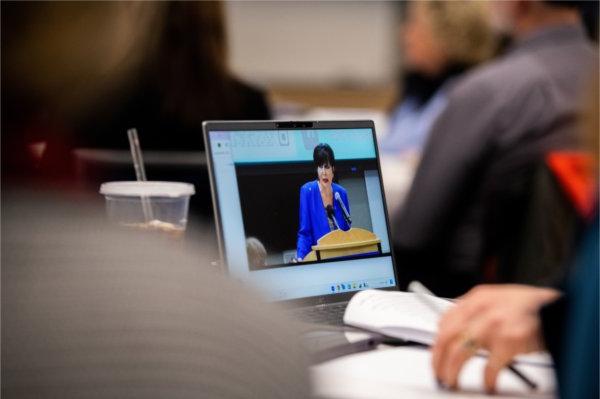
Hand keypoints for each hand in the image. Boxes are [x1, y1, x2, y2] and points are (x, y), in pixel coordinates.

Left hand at [431, 284, 559, 392]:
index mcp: (476, 298)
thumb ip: (475, 310)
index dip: (437, 341)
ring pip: (459, 353)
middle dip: (438, 359)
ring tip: (452, 381)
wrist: (558, 310)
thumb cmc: (529, 306)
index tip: (436, 354)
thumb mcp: (497, 298)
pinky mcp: (508, 343)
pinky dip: (486, 380)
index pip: (445, 320)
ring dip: (452, 371)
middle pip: (446, 337)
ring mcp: (493, 326)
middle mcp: (481, 309)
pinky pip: (488, 368)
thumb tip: (454, 329)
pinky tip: (488, 385)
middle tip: (440, 373)